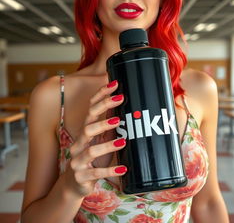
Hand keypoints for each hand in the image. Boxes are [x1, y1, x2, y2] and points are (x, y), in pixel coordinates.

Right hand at [64, 80, 125, 196]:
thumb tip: (123, 109)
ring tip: (123, 141)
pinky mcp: (82, 176)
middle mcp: (79, 144)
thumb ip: (110, 128)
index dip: (101, 96)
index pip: (91, 110)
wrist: (75, 184)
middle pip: (88, 125)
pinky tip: (123, 168)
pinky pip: (96, 172)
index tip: (115, 85)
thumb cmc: (92, 159)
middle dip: (103, 112)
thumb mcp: (101, 140)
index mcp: (85, 133)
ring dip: (107, 144)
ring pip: (90, 150)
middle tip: (120, 101)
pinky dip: (110, 170)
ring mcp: (78, 160)